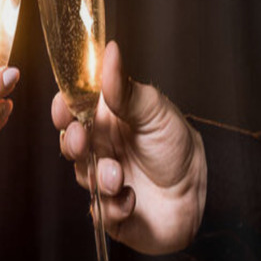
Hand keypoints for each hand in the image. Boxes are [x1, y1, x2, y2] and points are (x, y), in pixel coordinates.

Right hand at [53, 41, 206, 255]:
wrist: (196, 194)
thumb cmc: (177, 146)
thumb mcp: (153, 111)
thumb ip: (124, 88)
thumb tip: (111, 51)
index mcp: (108, 118)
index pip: (74, 108)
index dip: (64, 108)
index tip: (64, 108)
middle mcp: (101, 146)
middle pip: (71, 142)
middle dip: (74, 143)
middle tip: (84, 142)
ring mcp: (102, 177)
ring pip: (83, 176)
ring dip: (100, 176)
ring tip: (119, 176)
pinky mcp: (109, 209)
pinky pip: (99, 209)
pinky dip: (114, 205)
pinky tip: (132, 198)